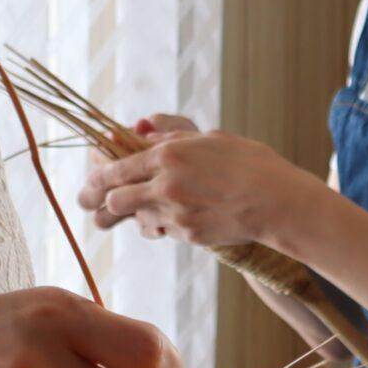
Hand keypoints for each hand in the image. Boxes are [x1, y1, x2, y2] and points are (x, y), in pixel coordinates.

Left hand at [77, 118, 318, 249]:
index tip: (90, 181)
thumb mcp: (209, 138)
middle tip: (99, 202)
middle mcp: (166, 184)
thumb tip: (141, 132)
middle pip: (114, 199)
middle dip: (104, 201)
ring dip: (135, 213)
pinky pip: (163, 230)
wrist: (278, 200)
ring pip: (135, 218)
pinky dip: (164, 225)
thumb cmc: (249, 162)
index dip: (97, 177)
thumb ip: (171, 136)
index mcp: (169, 154)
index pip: (116, 168)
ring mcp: (176, 212)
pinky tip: (178, 216)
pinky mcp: (188, 234)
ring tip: (142, 208)